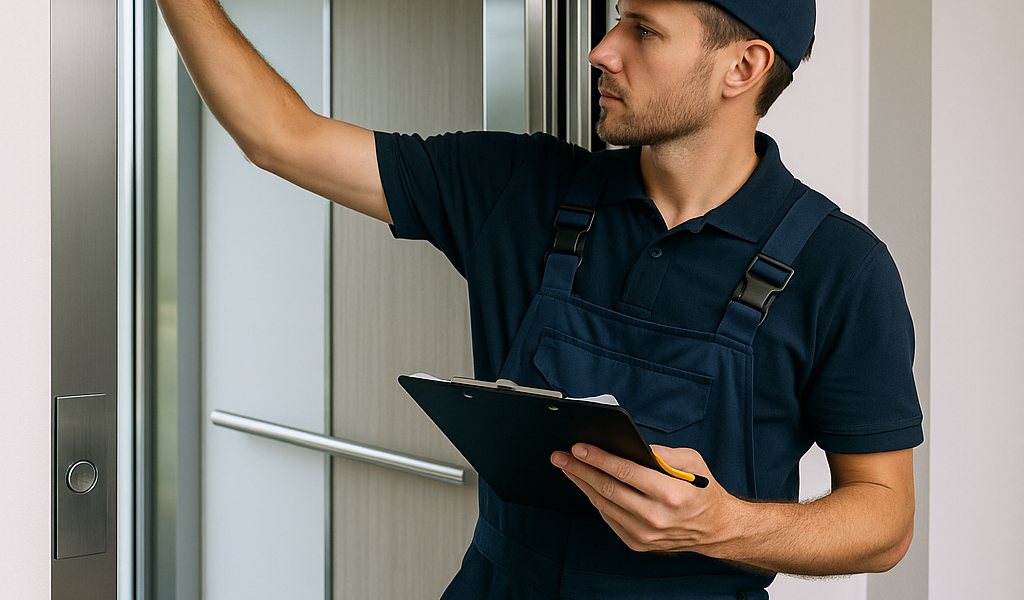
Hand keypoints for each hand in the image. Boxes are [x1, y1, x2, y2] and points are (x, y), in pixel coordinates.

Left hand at [551, 444, 738, 554]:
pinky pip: (608, 517)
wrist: (716, 529)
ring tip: (568, 467)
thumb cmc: (703, 491)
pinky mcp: (637, 543)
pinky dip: (595, 500)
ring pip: (603, 504)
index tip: (578, 447)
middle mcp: (655, 517)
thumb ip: (662, 452)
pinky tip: (586, 486)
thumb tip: (629, 444)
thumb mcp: (692, 461)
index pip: (624, 472)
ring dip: (582, 484)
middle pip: (607, 488)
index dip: (598, 458)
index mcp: (670, 493)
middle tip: (561, 456)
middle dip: (580, 469)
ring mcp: (644, 534)